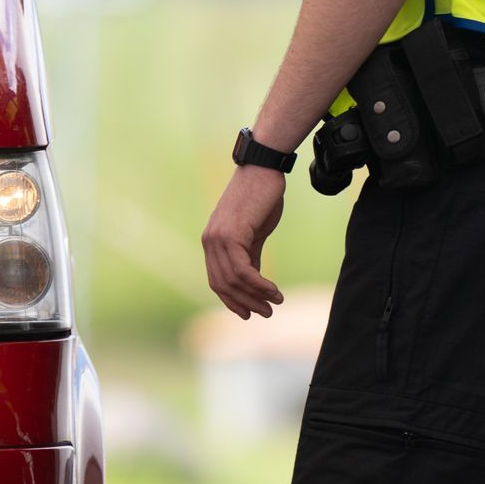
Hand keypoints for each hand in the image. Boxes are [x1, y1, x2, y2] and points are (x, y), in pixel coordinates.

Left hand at [202, 165, 286, 318]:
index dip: (232, 300)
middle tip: (267, 313)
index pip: (216, 280)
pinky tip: (273, 290)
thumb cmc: (260, 198)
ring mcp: (218, 238)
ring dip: (256, 296)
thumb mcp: (253, 233)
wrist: (263, 170)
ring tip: (274, 303)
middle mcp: (209, 241)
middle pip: (223, 284)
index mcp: (212, 241)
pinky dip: (259, 284)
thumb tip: (253, 280)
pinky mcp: (231, 235)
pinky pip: (243, 270)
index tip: (250, 312)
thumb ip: (249, 255)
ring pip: (233, 280)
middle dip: (245, 303)